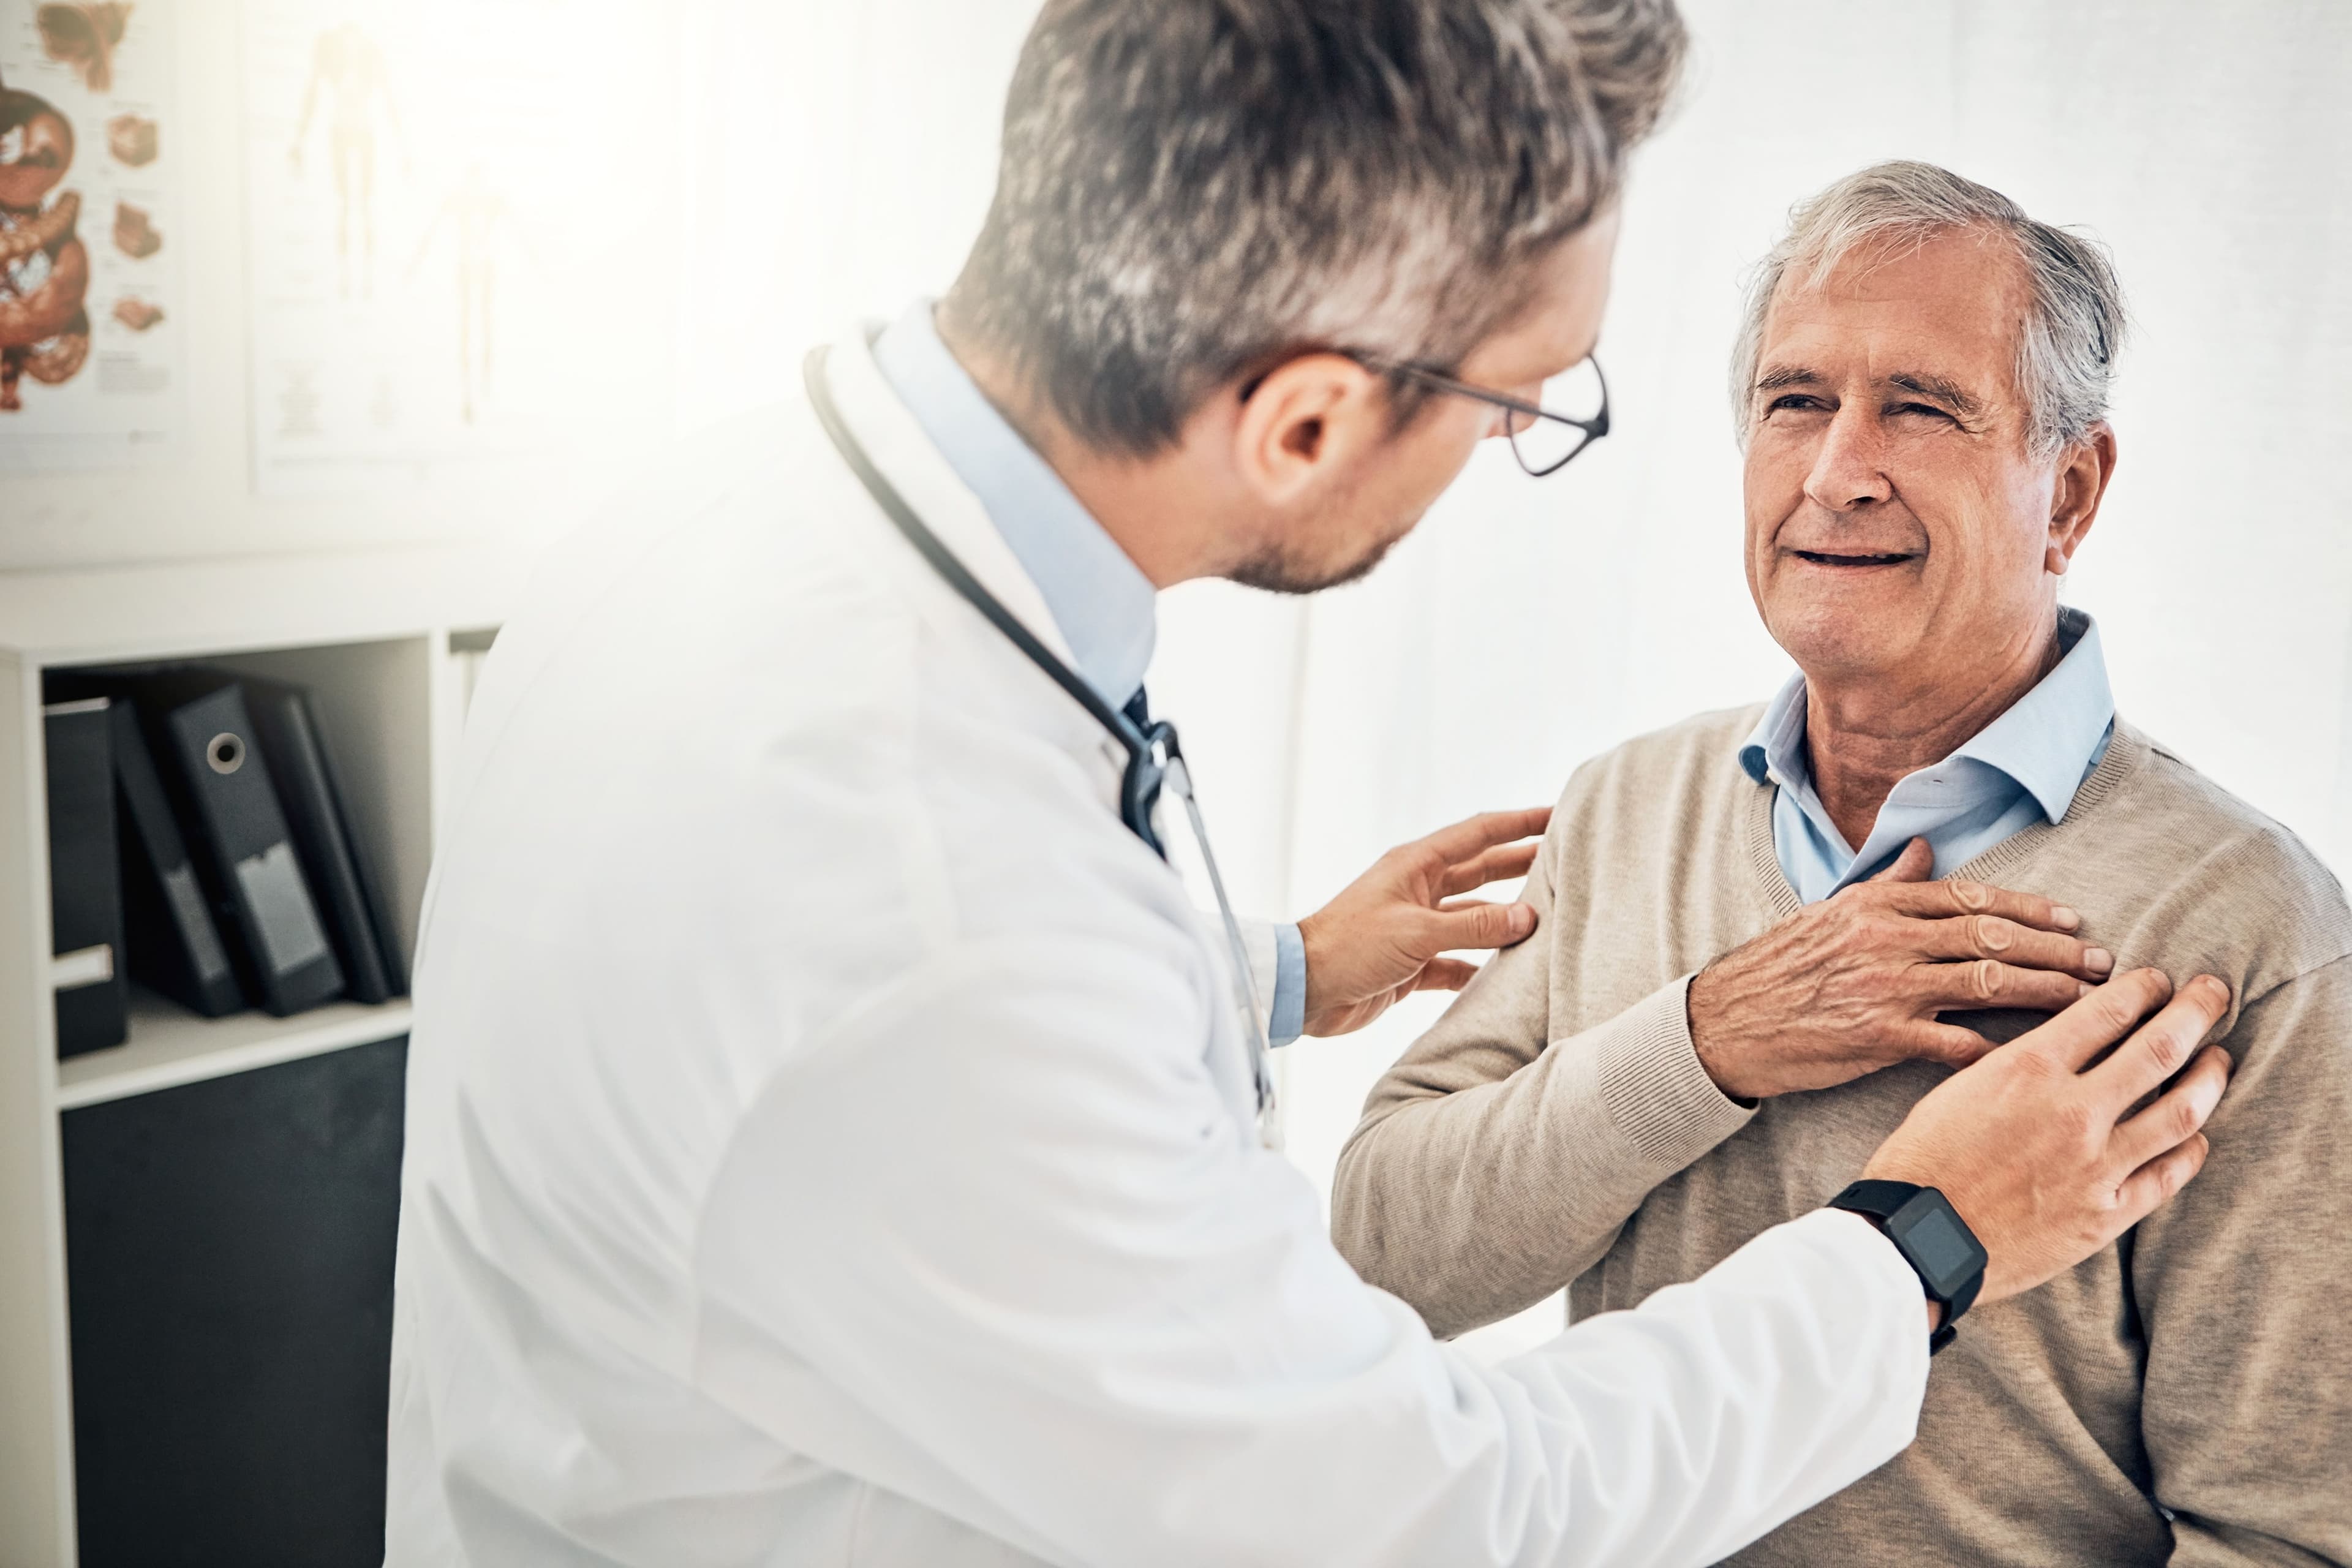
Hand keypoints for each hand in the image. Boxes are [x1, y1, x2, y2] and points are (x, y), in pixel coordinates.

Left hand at [1297, 808, 1549, 1036]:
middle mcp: (1418, 891)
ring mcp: (1416, 927)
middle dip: (1521, 865)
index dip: (1518, 823)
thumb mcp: (1417, 931)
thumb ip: (1474, 926)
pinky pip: (1457, 961)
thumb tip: (1527, 916)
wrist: (1303, 990)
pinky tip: (1508, 974)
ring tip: (1549, 918)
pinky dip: (1481, 966)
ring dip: (1506, 920)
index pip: (1478, 834)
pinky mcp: (1412, 963)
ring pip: (1473, 918)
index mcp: (1416, 865)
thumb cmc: (1350, 946)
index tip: (1557, 814)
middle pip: (1481, 872)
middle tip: (1565, 861)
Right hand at [1686, 838, 2114, 1099]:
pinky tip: (2036, 1056)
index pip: (1971, 898)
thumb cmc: (1778, 969)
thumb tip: (1926, 848)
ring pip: (1987, 980)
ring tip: (2089, 1002)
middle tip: (2103, 962)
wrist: (1725, 1021)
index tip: (2073, 919)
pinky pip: (1955, 1041)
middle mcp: (1888, 937)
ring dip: (2046, 990)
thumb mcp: (1830, 912)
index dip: (2030, 908)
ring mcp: (1886, 986)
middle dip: (2055, 948)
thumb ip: (1887, 882)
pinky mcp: (1880, 1035)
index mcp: (1878, 903)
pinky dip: (1999, 1049)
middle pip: (1992, 935)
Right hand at [1862, 968, 2232, 1305]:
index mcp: (2029, 1068)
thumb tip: (2059, 1049)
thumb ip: (2017, 1066)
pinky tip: (2197, 1136)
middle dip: (2196, 1011)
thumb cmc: (1923, 1159)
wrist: (1917, 1236)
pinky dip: (2190, 1149)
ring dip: (2209, 1077)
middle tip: (2214, 993)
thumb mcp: (1959, 1088)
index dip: (2144, 987)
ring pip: (2181, 1110)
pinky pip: (2168, 1175)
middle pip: (2160, 1047)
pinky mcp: (2105, 1213)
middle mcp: (2073, 1109)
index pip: (2109, 1009)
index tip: (2158, 980)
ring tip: (2219, 1059)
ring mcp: (2096, 1164)